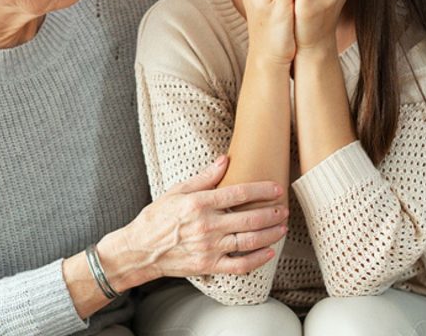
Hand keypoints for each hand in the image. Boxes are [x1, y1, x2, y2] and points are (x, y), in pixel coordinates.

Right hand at [120, 155, 287, 279]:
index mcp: (199, 203)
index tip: (277, 189)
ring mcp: (209, 247)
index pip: (239, 193)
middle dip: (272, 213)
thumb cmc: (157, 217)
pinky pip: (240, 265)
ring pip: (249, 241)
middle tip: (284, 209)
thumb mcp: (177, 191)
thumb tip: (225, 160)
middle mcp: (206, 225)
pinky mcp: (209, 266)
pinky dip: (258, 260)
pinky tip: (269, 252)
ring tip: (282, 228)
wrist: (141, 250)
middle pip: (250, 218)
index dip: (262, 190)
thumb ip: (204, 177)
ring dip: (270, 234)